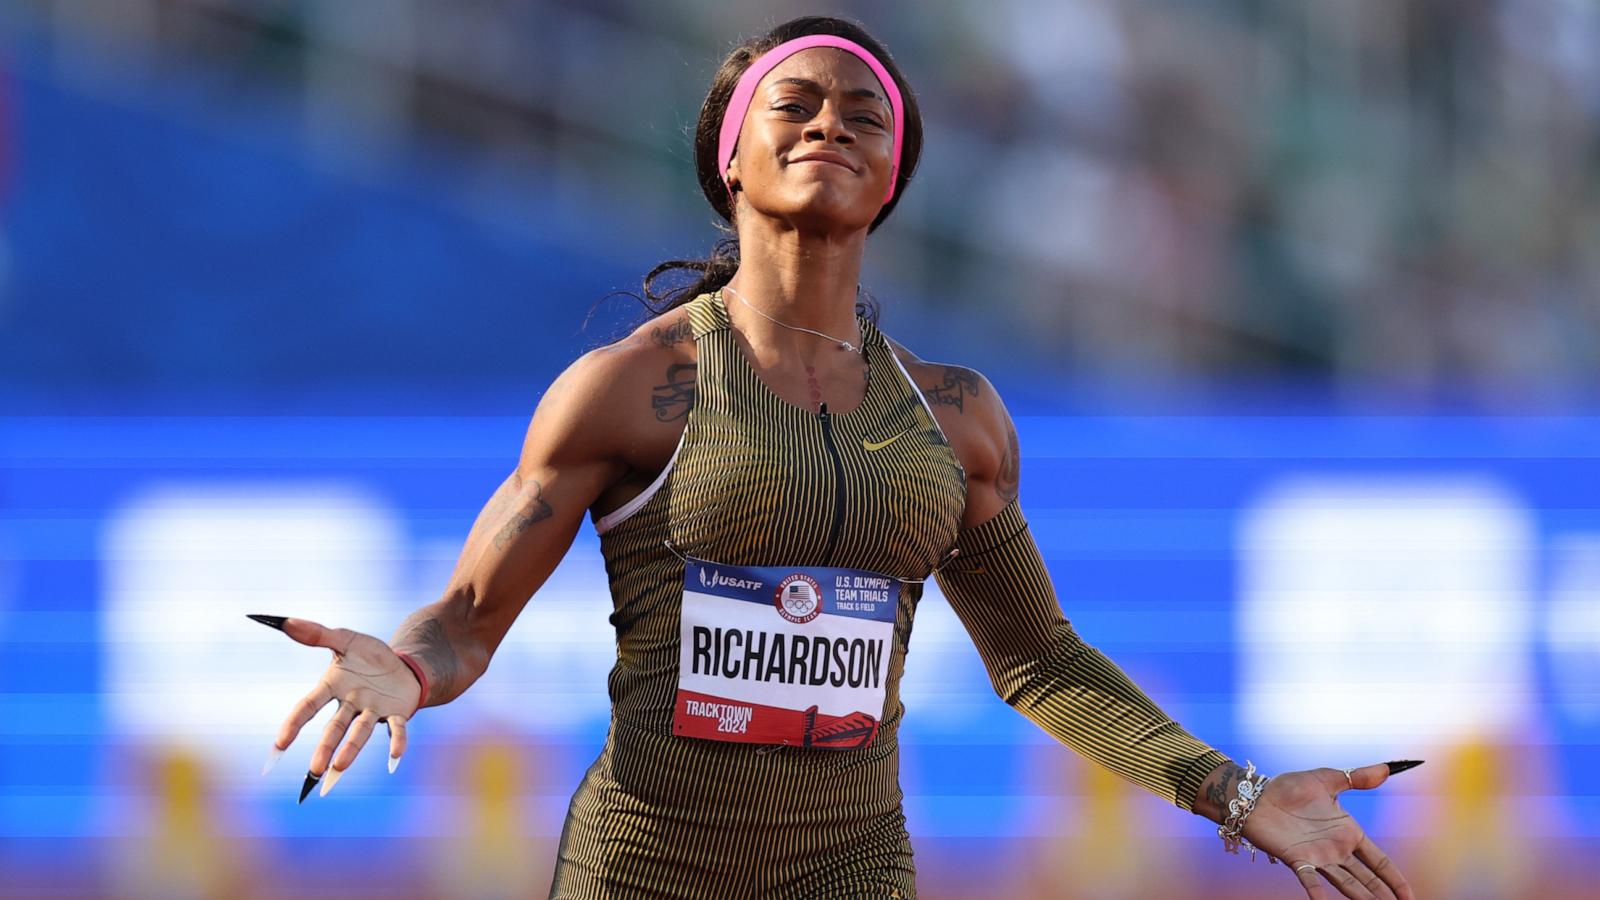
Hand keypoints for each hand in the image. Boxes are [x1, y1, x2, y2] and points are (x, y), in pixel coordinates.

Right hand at [251, 615, 421, 799]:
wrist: (402, 665)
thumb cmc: (369, 656)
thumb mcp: (345, 639)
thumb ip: (318, 634)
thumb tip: (286, 621)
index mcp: (333, 687)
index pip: (308, 707)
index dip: (294, 725)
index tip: (280, 745)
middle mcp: (351, 704)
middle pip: (334, 727)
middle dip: (325, 747)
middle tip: (315, 770)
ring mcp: (374, 711)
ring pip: (361, 732)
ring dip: (351, 749)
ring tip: (340, 767)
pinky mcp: (397, 714)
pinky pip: (397, 729)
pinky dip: (397, 742)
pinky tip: (395, 756)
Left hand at [1241, 763, 1413, 898]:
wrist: (1255, 794)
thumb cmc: (1289, 787)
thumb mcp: (1327, 779)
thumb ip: (1357, 777)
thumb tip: (1385, 768)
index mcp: (1348, 833)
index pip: (1379, 861)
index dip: (1394, 878)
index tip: (1409, 896)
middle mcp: (1336, 850)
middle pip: (1367, 878)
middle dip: (1383, 894)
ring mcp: (1317, 857)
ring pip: (1347, 884)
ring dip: (1362, 898)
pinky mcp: (1296, 859)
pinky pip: (1310, 879)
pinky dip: (1317, 893)